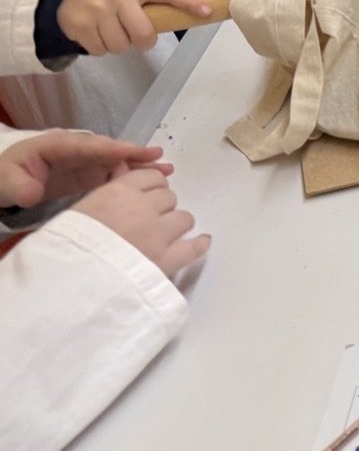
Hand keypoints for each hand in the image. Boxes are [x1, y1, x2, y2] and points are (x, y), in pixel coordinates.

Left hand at [0, 131, 168, 208]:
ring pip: (115, 162)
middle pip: (108, 150)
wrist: (4, 187)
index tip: (134, 152)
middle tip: (159, 158)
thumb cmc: (5, 179)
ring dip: (140, 165)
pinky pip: (113, 175)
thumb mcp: (5, 181)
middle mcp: (76, 150)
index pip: (87, 145)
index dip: (111, 148)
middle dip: (134, 154)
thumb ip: (19, 186)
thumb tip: (34, 194)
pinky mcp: (88, 176)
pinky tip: (152, 181)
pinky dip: (132, 177)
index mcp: (55, 145)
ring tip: (166, 169)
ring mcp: (83, 163)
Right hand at [58, 0, 210, 56]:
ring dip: (119, 45)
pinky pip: (101, 50)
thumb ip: (151, 1)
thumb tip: (184, 17)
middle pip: (143, 34)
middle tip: (138, 37)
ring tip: (112, 30)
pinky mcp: (81, 26)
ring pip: (121, 46)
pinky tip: (96, 33)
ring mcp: (98, 11)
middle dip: (144, 42)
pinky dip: (101, 48)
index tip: (206, 12)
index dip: (188, 3)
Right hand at [71, 168, 209, 280]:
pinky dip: (199, 244)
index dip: (150, 187)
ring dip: (175, 225)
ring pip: (183, 218)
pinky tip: (202, 241)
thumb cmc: (64, 248)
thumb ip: (107, 189)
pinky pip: (194, 247)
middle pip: (168, 198)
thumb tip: (123, 165)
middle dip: (160, 207)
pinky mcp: (167, 261)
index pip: (151, 178)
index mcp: (119, 192)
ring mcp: (158, 234)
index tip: (146, 197)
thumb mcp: (78, 211)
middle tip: (148, 221)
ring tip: (164, 235)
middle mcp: (144, 208)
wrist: (66, 284)